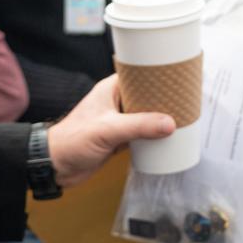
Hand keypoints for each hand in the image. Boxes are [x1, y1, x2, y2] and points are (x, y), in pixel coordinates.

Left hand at [46, 76, 175, 187]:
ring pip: (147, 116)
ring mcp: (118, 121)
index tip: (179, 78)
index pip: (140, 75)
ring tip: (184, 119)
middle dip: (165, 100)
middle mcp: (116, 102)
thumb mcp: (107, 130)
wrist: (55, 167)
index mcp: (110, 89)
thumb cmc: (71, 141)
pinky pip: (143, 134)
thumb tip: (169, 124)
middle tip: (187, 101)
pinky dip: (154, 136)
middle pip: (147, 97)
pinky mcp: (119, 139)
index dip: (159, 76)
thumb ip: (138, 126)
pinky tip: (169, 137)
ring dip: (161, 119)